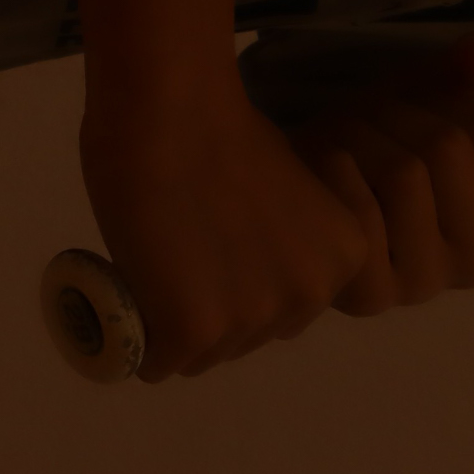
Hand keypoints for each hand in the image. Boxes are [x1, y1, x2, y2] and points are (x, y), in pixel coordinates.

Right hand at [78, 56, 373, 379]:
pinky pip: (156, 363)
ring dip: (173, 323)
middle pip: (248, 339)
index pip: (288, 312)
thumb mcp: (289, 197)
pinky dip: (135, 337)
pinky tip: (129, 290)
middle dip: (212, 309)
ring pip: (202, 355)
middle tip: (180, 254)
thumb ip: (282, 243)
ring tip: (155, 264)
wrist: (174, 109)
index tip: (217, 246)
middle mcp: (310, 297)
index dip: (244, 285)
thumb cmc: (222, 130)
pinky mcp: (195, 330)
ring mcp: (253, 318)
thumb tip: (247, 271)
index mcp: (343, 260)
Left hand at [293, 31, 473, 316]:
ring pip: (405, 173)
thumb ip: (457, 76)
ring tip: (341, 138)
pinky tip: (320, 172)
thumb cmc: (370, 155)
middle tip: (363, 116)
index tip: (408, 108)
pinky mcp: (373, 295)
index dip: (440, 101)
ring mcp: (428, 284)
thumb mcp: (417, 108)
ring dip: (362, 137)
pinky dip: (334, 172)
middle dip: (396, 114)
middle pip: (448, 147)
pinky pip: (361, 210)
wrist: (297, 204)